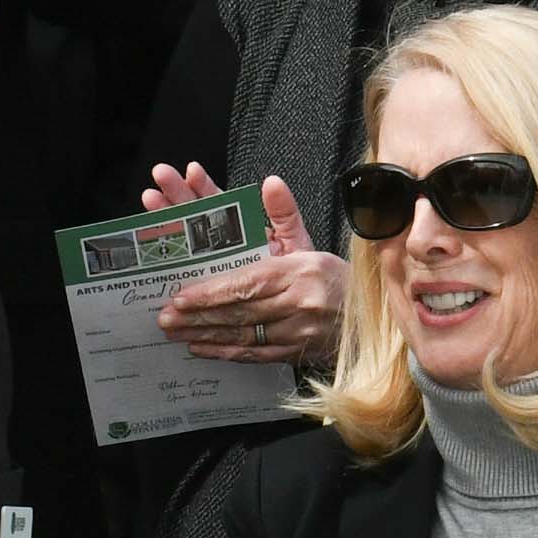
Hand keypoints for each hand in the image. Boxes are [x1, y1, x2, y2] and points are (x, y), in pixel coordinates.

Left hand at [151, 171, 345, 368]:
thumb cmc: (332, 277)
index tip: (182, 294)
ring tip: (174, 332)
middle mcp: (301, 304)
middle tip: (166, 316)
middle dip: (199, 314)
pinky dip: (225, 351)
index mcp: (302, 271)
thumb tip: (270, 183)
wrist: (371, 318)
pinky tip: (201, 348)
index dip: (213, 290)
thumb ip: (285, 214)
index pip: (249, 282)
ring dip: (205, 334)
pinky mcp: (297, 354)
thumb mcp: (310, 242)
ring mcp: (300, 333)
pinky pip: (255, 354)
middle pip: (241, 310)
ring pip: (244, 334)